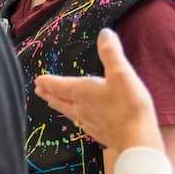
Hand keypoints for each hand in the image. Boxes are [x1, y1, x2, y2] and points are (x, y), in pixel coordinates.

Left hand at [35, 29, 163, 154]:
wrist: (137, 140)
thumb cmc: (129, 105)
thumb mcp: (121, 74)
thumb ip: (111, 53)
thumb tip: (104, 33)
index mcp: (82, 92)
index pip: (60, 85)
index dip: (48, 81)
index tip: (37, 80)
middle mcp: (81, 108)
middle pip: (60, 100)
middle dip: (49, 94)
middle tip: (39, 91)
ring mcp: (89, 123)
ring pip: (69, 112)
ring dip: (59, 105)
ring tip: (52, 103)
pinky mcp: (100, 133)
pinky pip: (81, 122)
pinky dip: (74, 117)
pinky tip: (79, 120)